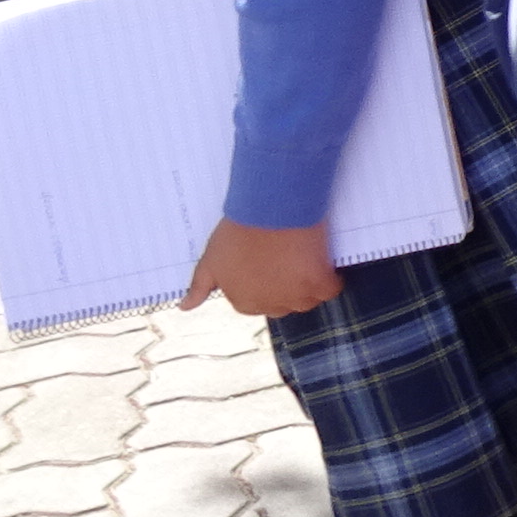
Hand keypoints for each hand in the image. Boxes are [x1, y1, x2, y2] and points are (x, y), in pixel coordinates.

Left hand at [181, 217, 341, 317]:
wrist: (270, 208)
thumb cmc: (237, 231)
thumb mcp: (211, 259)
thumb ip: (199, 286)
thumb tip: (185, 308)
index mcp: (243, 302)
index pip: (259, 305)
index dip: (267, 285)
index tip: (271, 267)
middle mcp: (270, 305)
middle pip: (286, 305)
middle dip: (288, 289)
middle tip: (289, 262)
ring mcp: (296, 295)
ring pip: (309, 301)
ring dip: (310, 288)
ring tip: (308, 262)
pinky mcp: (319, 281)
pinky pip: (331, 289)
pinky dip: (331, 280)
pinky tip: (326, 265)